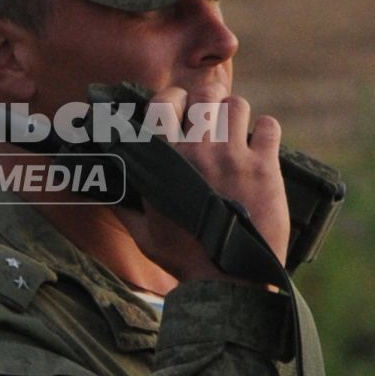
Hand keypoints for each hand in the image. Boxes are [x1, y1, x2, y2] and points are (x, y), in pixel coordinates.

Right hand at [115, 87, 289, 282]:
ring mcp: (233, 156)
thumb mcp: (144, 234)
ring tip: (235, 130)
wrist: (229, 279)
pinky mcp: (265, 167)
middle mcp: (198, 150)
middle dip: (208, 100)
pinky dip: (265, 131)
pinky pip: (269, 126)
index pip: (163, 104)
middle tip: (211, 113)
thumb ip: (125, 208)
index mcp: (166, 160)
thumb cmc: (184, 259)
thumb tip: (105, 196)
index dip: (172, 98)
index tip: (178, 106)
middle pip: (205, 96)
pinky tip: (260, 145)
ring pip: (237, 105)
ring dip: (235, 114)